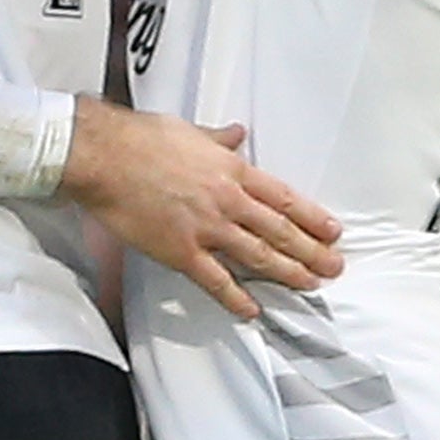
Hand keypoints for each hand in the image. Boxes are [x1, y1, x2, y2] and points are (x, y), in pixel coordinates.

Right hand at [62, 99, 342, 317]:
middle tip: (334, 265)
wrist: (105, 156)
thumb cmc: (140, 138)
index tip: (331, 230)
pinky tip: (251, 309)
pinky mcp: (181, 251)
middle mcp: (227, 200)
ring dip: (289, 273)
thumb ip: (217, 138)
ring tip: (310, 285)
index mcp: (230, 169)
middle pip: (280, 231)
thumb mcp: (188, 130)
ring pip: (258, 256)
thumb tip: (236, 133)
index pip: (284, 198)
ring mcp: (206, 228)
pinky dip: (236, 297)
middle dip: (312, 251)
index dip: (312, 217)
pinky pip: (216, 281)